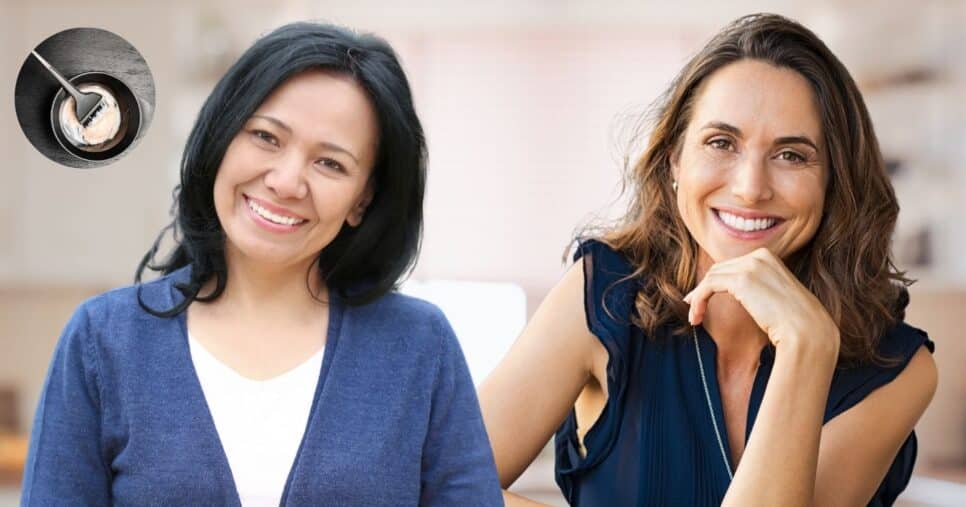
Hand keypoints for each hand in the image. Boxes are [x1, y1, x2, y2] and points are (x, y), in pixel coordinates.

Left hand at [682, 248, 839, 354]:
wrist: (806, 331)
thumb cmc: (794, 321)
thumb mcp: (775, 296)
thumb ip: (757, 288)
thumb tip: (738, 292)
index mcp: (768, 256)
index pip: (732, 266)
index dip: (714, 282)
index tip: (702, 299)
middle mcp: (759, 256)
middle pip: (719, 269)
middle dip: (703, 289)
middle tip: (694, 308)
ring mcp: (750, 265)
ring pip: (710, 278)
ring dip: (698, 298)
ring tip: (694, 318)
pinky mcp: (741, 280)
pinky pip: (708, 287)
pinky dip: (698, 300)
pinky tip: (695, 317)